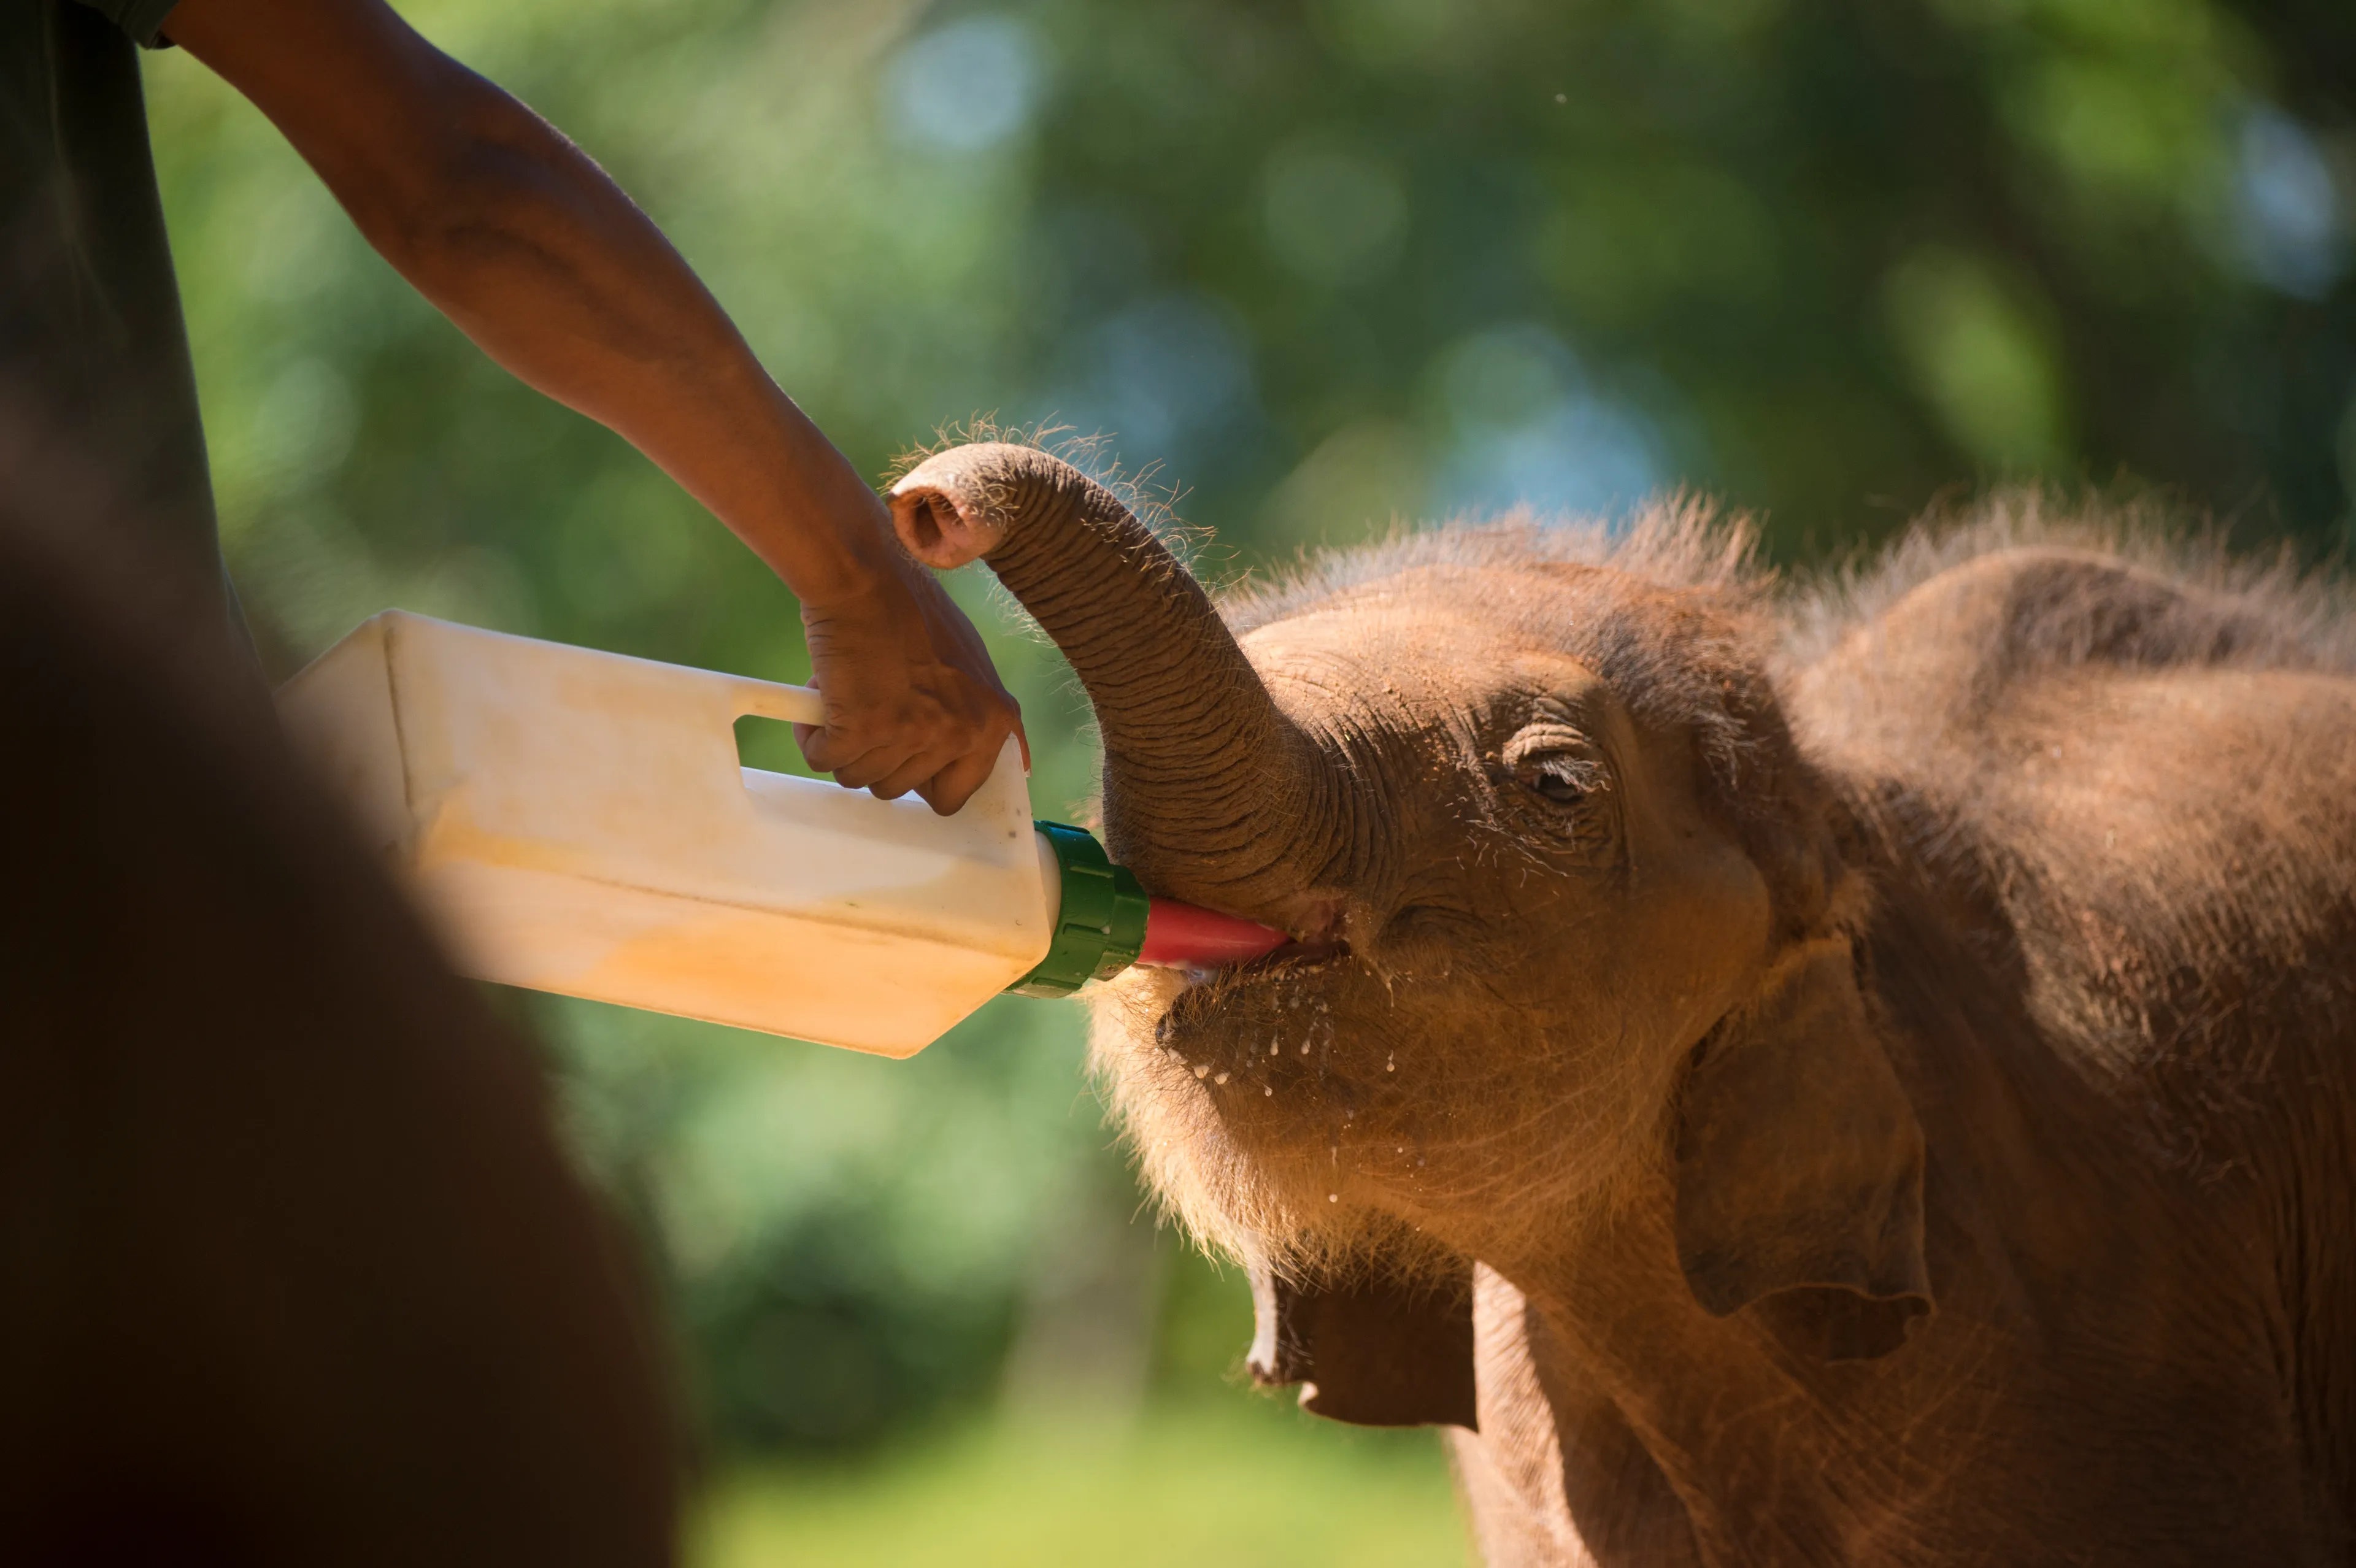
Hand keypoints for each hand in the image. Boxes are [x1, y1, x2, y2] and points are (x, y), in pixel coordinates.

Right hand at [795, 555, 1025, 813]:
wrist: (865, 580)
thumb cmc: (911, 610)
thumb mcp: (969, 665)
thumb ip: (976, 713)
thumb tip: (991, 756)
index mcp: (992, 721)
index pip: (956, 793)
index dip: (920, 778)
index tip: (901, 756)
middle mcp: (959, 733)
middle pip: (899, 787)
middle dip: (874, 754)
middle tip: (866, 707)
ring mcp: (912, 734)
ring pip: (859, 776)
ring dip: (843, 746)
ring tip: (844, 697)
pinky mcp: (863, 730)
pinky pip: (825, 760)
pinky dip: (813, 738)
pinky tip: (817, 705)